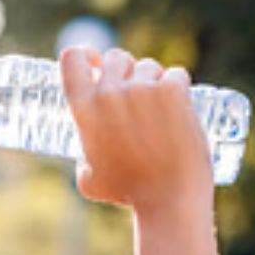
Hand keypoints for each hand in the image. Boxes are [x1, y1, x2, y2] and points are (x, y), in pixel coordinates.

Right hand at [59, 46, 213, 214]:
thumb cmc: (129, 193)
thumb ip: (83, 160)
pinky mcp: (172, 91)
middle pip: (115, 57)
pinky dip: (179, 85)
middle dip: (126, 70)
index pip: (72, 58)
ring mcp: (142, 89)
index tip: (95, 63)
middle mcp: (109, 92)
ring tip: (161, 108)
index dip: (85, 55)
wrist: (169, 199)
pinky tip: (181, 103)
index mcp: (83, 108)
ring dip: (154, 80)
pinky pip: (176, 74)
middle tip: (137, 93)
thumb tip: (86, 158)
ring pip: (148, 66)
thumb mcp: (90, 180)